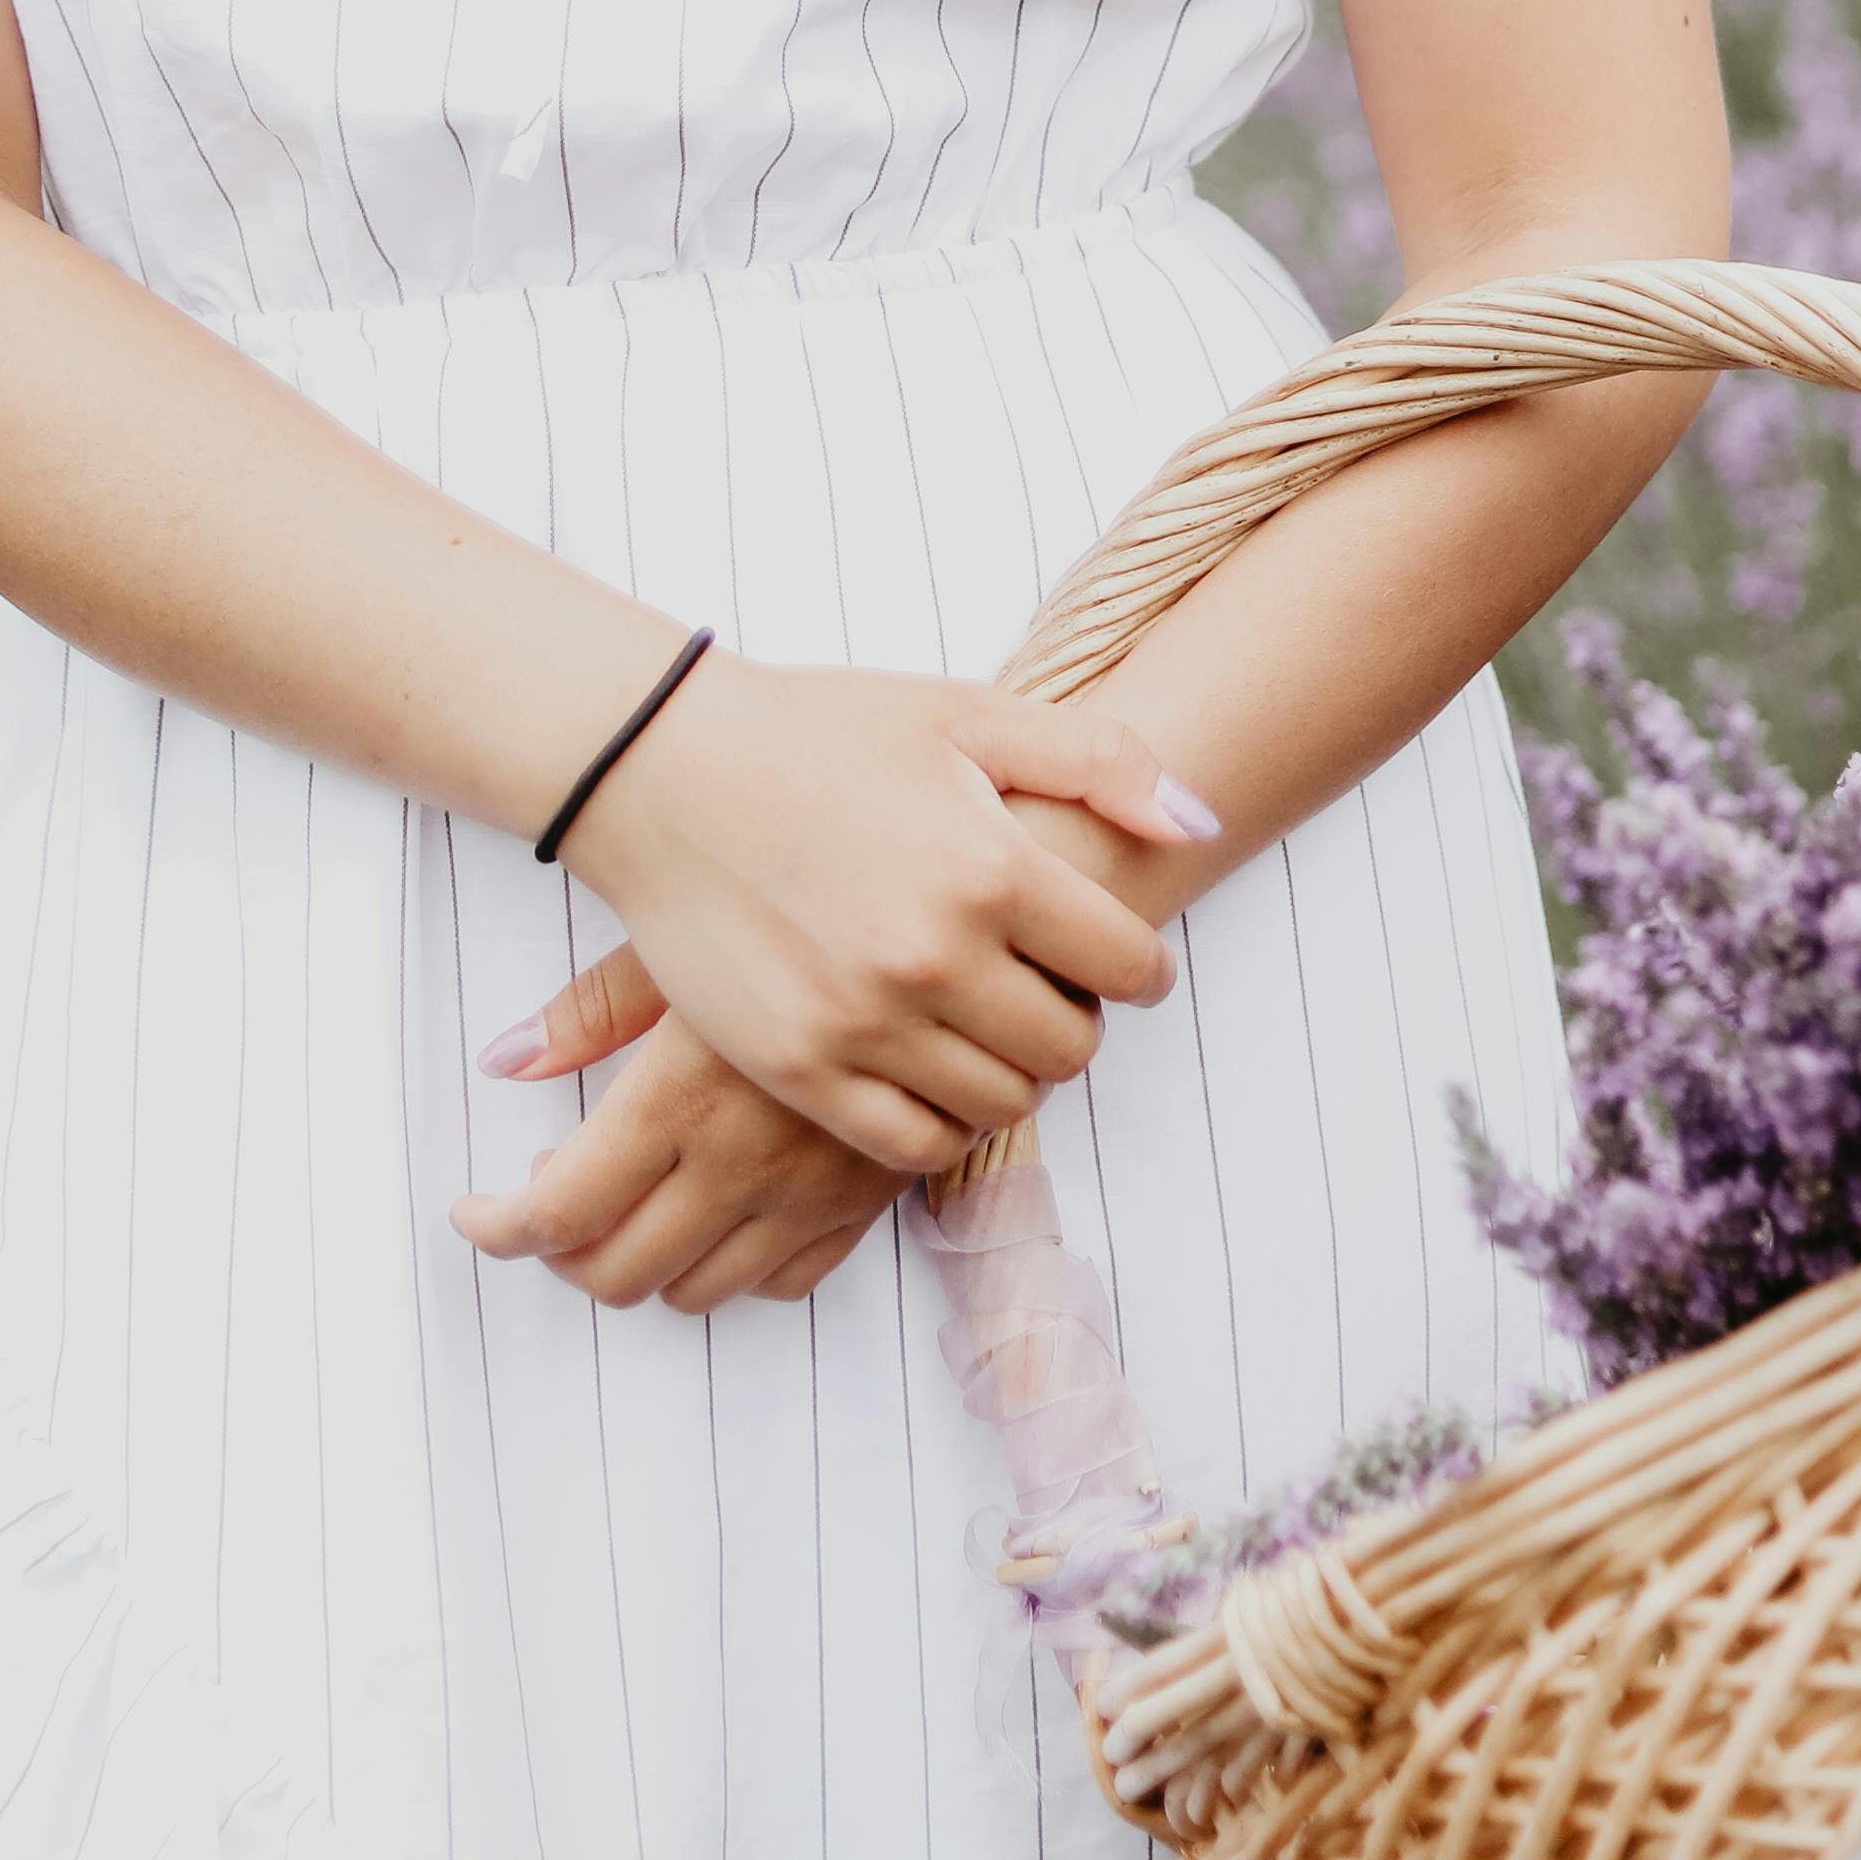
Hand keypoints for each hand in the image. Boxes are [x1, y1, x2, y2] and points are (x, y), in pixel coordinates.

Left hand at [451, 953, 902, 1311]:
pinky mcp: (865, 1205)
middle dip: (560, 1253)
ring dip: (642, 1261)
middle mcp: (739, 1166)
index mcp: (678, 1100)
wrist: (953, 925)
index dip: (498, 1229)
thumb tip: (503, 1061)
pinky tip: (715, 1209)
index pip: (557, 1216)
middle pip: (615, 1272)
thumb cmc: (805, 910)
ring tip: (629, 1201)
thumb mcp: (683, 938)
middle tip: (549, 1199)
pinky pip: (782, 1284)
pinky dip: (731, 1266)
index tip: (477, 1210)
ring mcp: (807, 1197)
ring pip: (693, 1292)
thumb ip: (591, 1011)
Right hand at [533, 658, 1220, 1173]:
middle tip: (1047, 990)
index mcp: (992, 869)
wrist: (660, 772)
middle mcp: (936, 959)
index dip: (1137, 966)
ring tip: (985, 1025)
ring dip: (1012, 1071)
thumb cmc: (818, 733)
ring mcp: (864, 1024)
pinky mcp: (800, 1069)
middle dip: (1077, 1021)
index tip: (1115, 959)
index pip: (1128, 965)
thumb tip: (1199, 823)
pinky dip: (940, 1119)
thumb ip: (1099, 764)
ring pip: (1002, 1103)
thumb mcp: (966, 715)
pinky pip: (912, 1144)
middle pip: (1072, 1046)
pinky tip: (929, 1067)